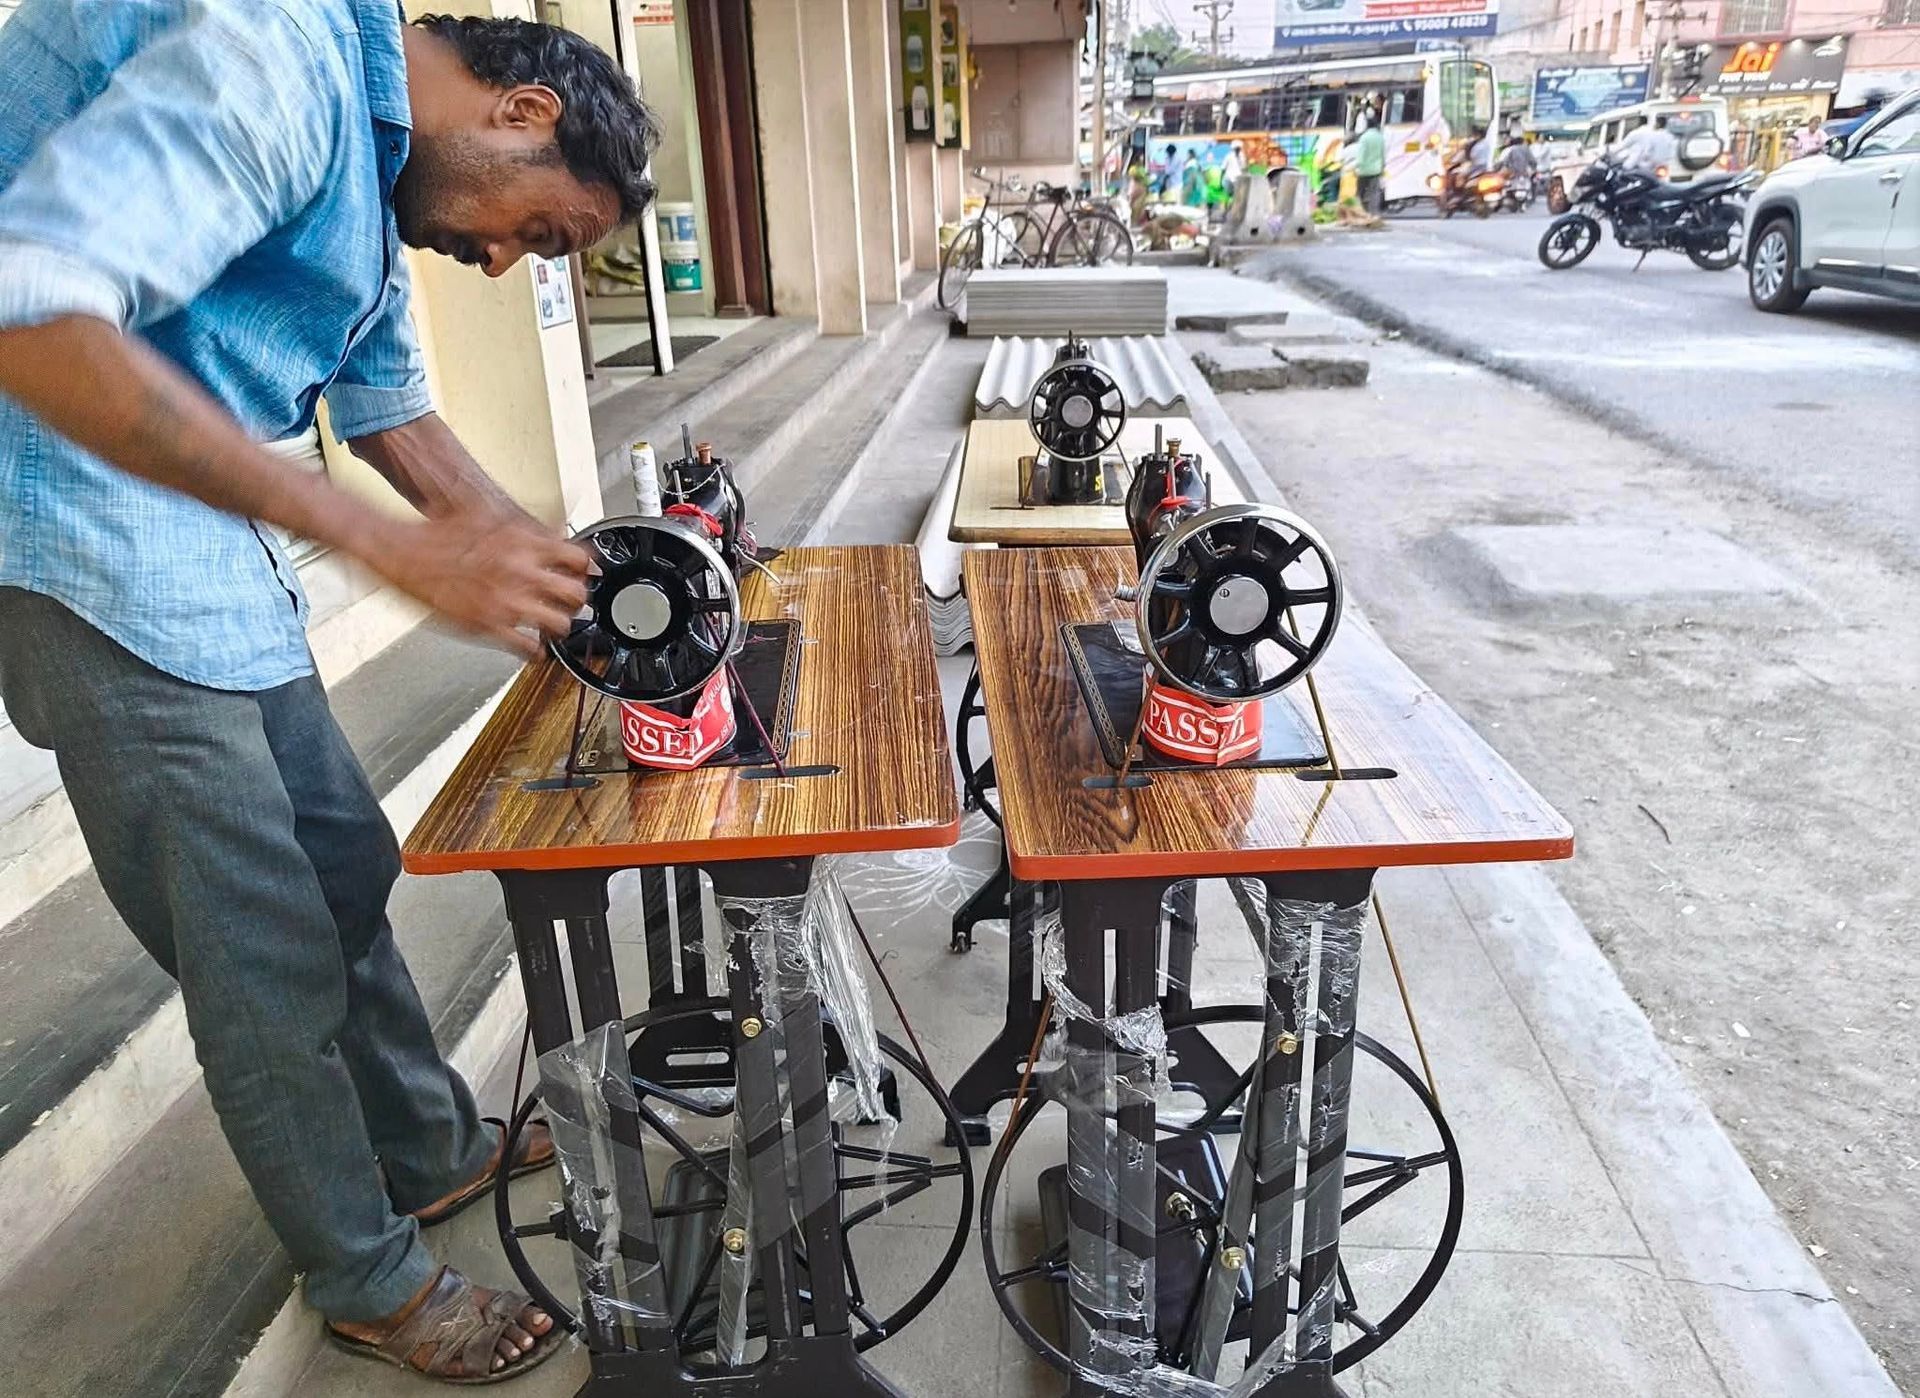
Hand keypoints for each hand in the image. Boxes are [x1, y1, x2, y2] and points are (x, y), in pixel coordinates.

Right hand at [367, 511, 590, 658]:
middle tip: (573, 604)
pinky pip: (526, 647)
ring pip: (559, 624)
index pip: (578, 559)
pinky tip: (533, 649)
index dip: (585, 570)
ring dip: (560, 626)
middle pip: (575, 594)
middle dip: (578, 601)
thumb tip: (552, 535)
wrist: (402, 550)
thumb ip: (525, 531)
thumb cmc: (438, 533)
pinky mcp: (487, 626)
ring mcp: (506, 602)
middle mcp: (520, 572)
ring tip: (555, 626)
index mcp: (523, 543)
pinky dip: (535, 651)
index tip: (586, 576)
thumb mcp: (489, 518)